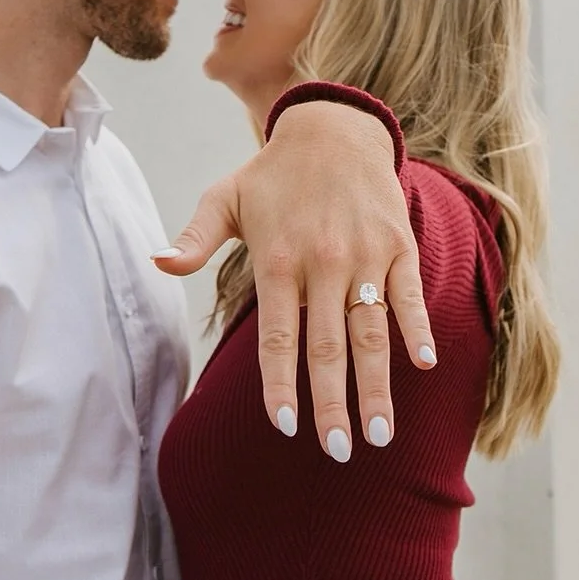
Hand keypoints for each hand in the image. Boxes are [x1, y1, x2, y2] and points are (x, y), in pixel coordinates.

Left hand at [153, 101, 434, 457]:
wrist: (333, 128)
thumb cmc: (272, 174)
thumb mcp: (225, 198)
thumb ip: (194, 238)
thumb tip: (156, 263)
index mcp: (276, 259)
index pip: (277, 337)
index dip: (281, 383)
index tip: (285, 426)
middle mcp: (322, 261)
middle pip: (326, 345)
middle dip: (333, 403)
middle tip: (337, 451)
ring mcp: (364, 254)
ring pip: (370, 330)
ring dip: (376, 384)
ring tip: (379, 433)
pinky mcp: (398, 244)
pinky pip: (408, 293)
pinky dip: (417, 327)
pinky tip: (423, 364)